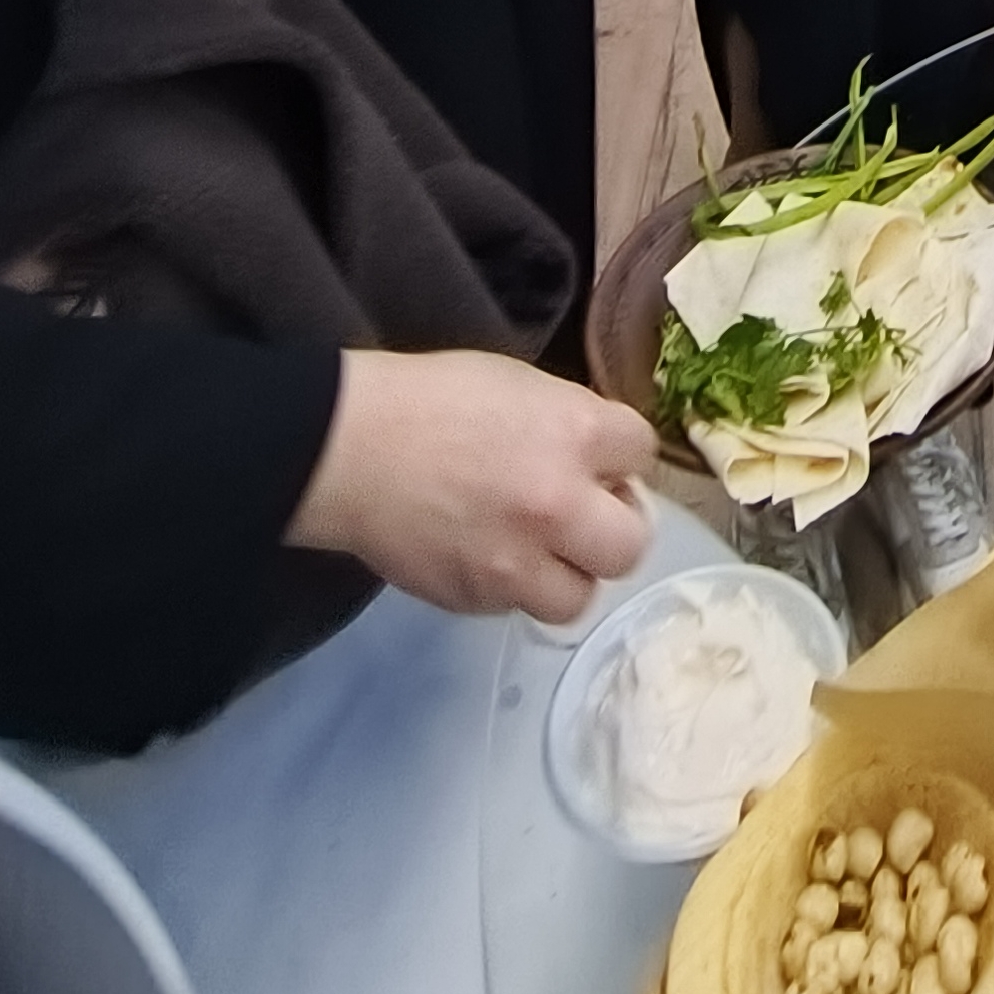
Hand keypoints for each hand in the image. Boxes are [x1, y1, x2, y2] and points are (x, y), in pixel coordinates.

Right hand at [286, 349, 654, 623]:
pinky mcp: (476, 600)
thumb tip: (602, 463)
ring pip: (579, 596)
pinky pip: (519, 608)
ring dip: (566, 573)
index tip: (598, 458)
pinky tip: (489, 556)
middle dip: (612, 528)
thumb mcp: (522, 385)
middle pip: (631, 545)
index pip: (643, 453)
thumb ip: (572, 425)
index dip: (620, 456)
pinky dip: (513, 588)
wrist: (349, 449)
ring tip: (537, 548)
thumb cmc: (432, 398)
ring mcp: (518, 563)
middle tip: (583, 514)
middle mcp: (560, 504)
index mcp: (576, 433)